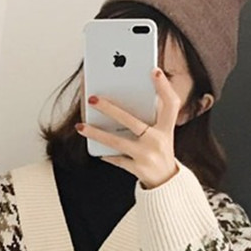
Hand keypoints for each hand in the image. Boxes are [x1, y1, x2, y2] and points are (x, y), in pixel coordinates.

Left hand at [76, 68, 180, 188]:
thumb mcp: (163, 132)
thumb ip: (152, 115)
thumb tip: (129, 94)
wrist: (166, 180)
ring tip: (80, 126)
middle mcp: (158, 140)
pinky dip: (105, 153)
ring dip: (96, 133)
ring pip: (117, 142)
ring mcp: (147, 156)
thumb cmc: (159, 149)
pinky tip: (94, 146)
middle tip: (92, 98)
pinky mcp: (137, 169)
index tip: (154, 70)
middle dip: (110, 109)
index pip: (170, 104)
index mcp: (167, 127)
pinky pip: (116, 159)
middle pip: (131, 121)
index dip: (164, 87)